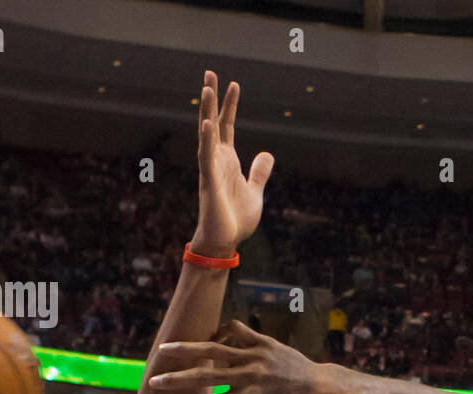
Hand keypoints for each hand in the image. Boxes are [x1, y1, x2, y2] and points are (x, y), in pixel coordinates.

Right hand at [147, 321, 326, 393]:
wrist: (321, 388)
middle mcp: (252, 376)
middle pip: (207, 376)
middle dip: (177, 380)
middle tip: (153, 381)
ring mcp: (258, 356)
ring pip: (216, 349)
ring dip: (188, 349)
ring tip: (165, 349)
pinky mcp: (264, 342)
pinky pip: (236, 330)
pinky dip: (220, 332)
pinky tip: (209, 338)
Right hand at [189, 71, 274, 256]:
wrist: (225, 241)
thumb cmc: (236, 219)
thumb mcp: (255, 191)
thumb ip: (259, 173)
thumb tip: (266, 154)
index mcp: (228, 161)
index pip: (227, 126)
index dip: (230, 105)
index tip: (233, 84)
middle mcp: (217, 160)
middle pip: (213, 122)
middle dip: (213, 99)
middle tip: (210, 73)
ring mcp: (211, 169)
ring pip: (207, 134)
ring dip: (207, 111)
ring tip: (207, 88)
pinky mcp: (209, 182)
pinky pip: (206, 157)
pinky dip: (206, 140)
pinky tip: (206, 123)